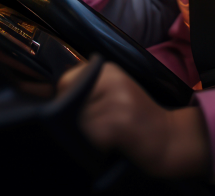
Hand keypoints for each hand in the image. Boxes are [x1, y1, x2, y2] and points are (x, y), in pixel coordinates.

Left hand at [60, 62, 209, 179]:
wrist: (169, 137)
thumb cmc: (137, 118)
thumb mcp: (114, 91)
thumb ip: (87, 88)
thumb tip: (45, 93)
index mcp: (108, 69)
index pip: (66, 82)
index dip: (67, 101)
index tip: (87, 111)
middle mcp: (112, 80)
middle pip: (68, 102)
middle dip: (77, 118)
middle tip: (101, 125)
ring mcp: (115, 101)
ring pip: (77, 122)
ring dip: (87, 134)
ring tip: (109, 134)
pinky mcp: (117, 123)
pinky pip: (90, 137)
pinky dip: (98, 145)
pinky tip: (115, 142)